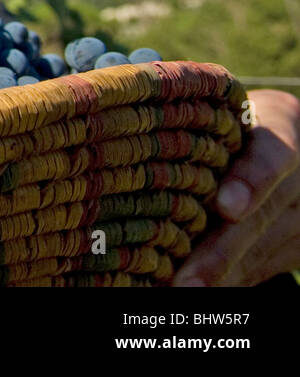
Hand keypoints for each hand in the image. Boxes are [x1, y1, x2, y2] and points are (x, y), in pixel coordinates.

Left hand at [173, 89, 299, 285]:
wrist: (288, 145)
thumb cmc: (226, 116)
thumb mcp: (220, 106)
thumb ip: (186, 119)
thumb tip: (118, 131)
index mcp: (280, 127)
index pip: (272, 153)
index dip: (251, 181)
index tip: (227, 207)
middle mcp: (298, 177)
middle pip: (262, 218)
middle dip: (221, 254)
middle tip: (184, 282)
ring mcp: (299, 216)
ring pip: (259, 254)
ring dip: (217, 278)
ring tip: (172, 293)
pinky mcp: (292, 247)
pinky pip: (256, 270)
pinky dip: (222, 283)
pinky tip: (181, 293)